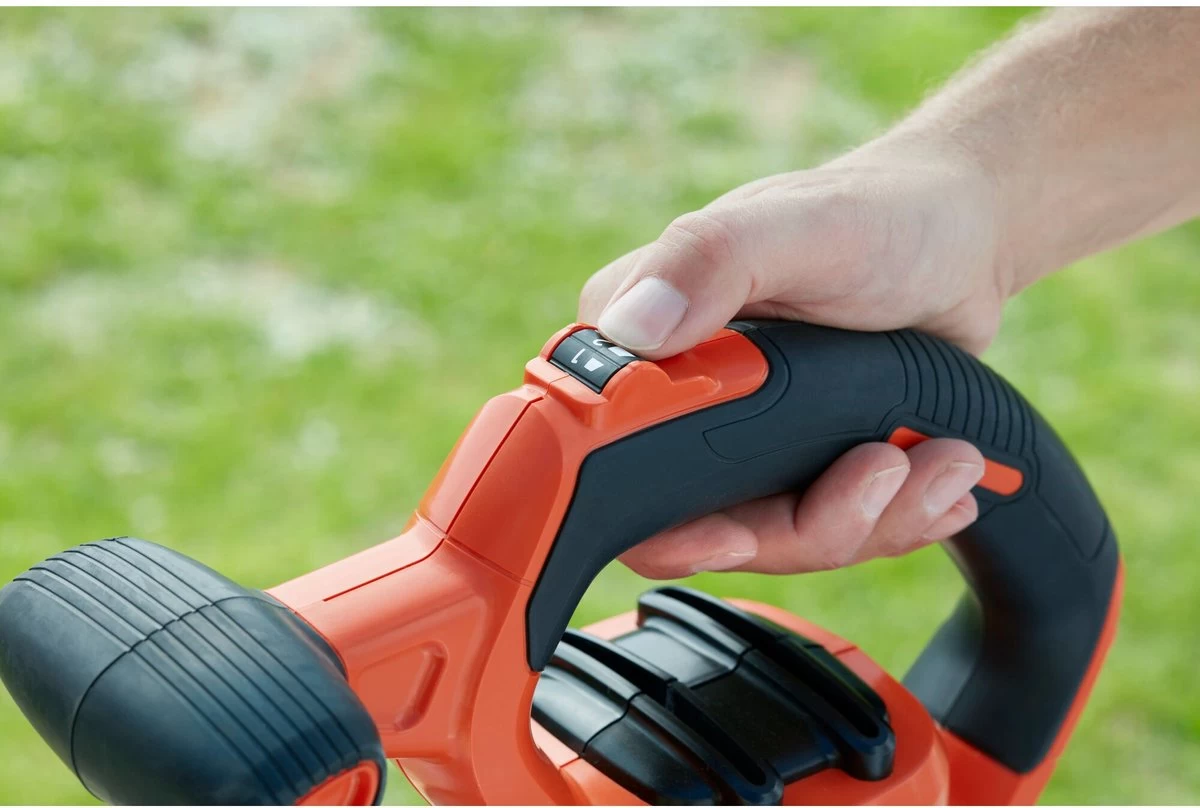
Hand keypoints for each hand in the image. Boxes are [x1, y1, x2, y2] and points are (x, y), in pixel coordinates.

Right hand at [578, 138, 1009, 577]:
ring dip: (872, 518)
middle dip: (806, 524)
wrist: (958, 239)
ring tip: (942, 462)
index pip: (605, 463)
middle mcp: (678, 402)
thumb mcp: (796, 226)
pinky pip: (829, 531)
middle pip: (703, 526)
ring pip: (779, 540)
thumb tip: (632, 328)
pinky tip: (941, 483)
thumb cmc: (874, 214)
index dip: (662, 522)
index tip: (732, 533)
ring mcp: (740, 443)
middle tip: (884, 468)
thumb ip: (709, 261)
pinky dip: (894, 521)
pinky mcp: (797, 467)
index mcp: (640, 347)